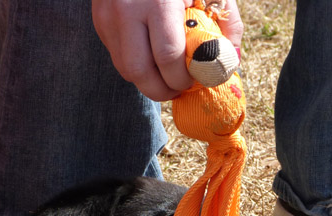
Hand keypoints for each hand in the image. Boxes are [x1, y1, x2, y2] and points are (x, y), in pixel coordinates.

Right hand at [92, 0, 243, 101]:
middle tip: (179, 89)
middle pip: (139, 72)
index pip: (168, 57)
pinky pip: (117, 56)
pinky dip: (136, 65)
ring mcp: (108, 17)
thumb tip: (231, 60)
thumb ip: (228, 21)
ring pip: (125, 70)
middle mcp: (127, 10)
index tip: (194, 80)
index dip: (182, 79)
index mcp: (158, 2)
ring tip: (166, 77)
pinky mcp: (99, 21)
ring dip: (147, 82)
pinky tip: (151, 57)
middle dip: (162, 91)